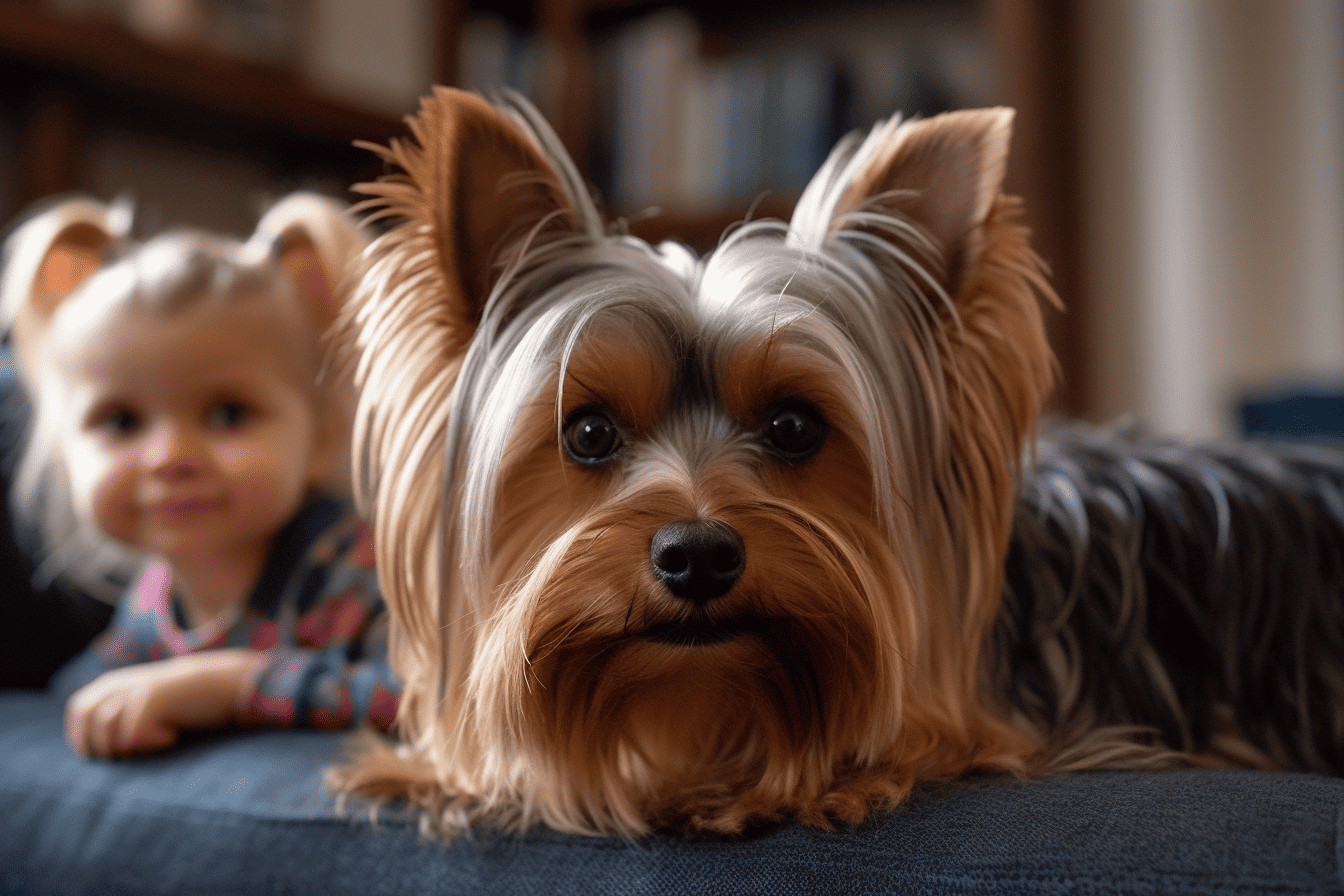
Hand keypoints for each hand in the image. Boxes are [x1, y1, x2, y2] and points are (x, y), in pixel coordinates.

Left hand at [64, 649, 267, 758]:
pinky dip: (148, 743)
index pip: (79, 710)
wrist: (228, 684)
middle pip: (89, 721)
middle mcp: (122, 682)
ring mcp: (137, 688)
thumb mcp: (149, 701)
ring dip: (127, 746)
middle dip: (100, 745)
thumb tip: (96, 745)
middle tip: (129, 753)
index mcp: (116, 682)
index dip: (83, 735)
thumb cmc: (189, 700)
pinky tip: (171, 737)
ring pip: (107, 730)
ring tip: (156, 743)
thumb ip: (122, 712)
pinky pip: (131, 733)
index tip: (106, 754)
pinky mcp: (154, 698)